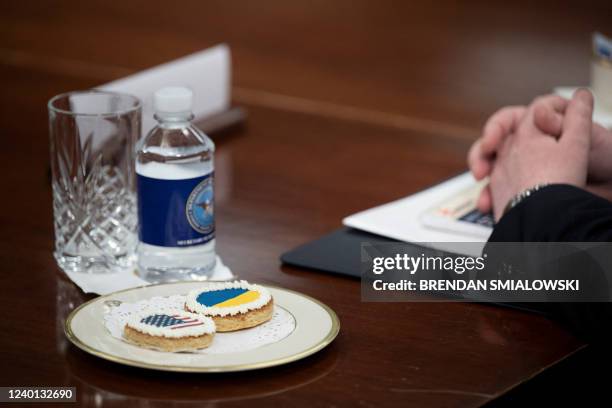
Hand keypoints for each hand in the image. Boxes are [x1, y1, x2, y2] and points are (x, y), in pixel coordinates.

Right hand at [468, 94, 611, 211]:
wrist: (602, 194)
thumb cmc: (603, 164)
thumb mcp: (586, 138)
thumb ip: (566, 119)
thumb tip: (541, 108)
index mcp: (539, 128)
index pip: (509, 120)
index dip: (496, 127)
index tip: (493, 140)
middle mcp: (525, 146)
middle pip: (491, 142)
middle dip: (481, 152)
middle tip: (482, 167)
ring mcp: (517, 168)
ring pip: (488, 165)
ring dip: (480, 170)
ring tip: (482, 179)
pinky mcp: (515, 189)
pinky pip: (493, 191)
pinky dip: (487, 197)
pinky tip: (488, 203)